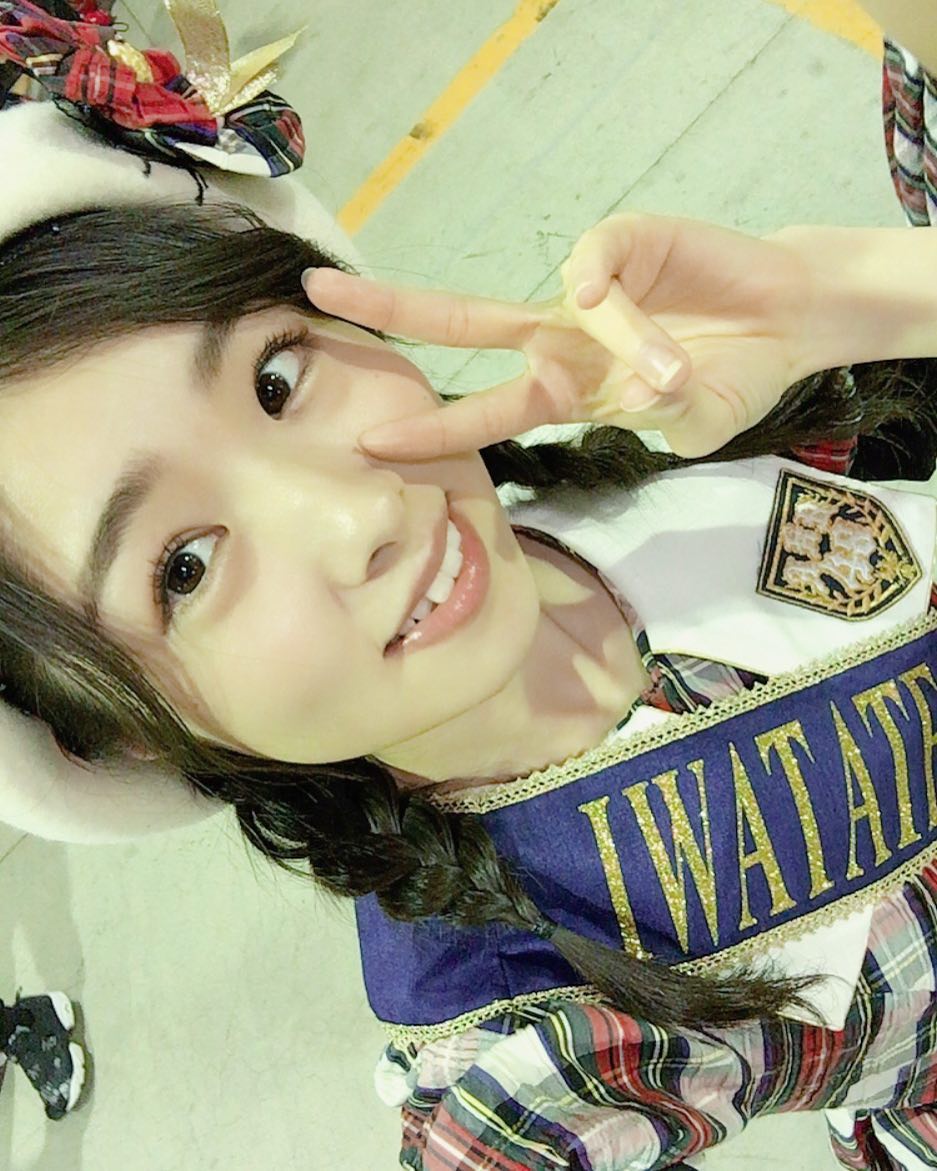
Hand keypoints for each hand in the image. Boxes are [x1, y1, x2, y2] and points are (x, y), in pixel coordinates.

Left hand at [303, 212, 814, 459]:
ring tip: (681, 369)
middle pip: (459, 323)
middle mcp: (559, 338)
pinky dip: (604, 276)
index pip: (478, 414)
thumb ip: (667, 416)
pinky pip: (599, 257)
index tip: (371, 441)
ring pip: (557, 301)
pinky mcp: (630, 242)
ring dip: (621, 342)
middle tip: (317, 294)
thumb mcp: (699, 424)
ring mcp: (590, 290)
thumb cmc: (734, 381)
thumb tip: (642, 392)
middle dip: (389, 311)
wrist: (790, 324)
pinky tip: (622, 295)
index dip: (428, 430)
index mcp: (562, 393)